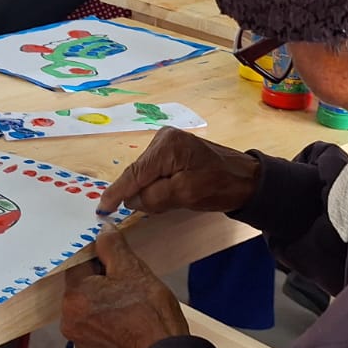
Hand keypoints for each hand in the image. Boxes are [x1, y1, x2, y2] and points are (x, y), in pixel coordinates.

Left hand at [61, 230, 188, 347]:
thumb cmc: (151, 315)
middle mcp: (70, 321)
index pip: (78, 265)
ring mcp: (81, 340)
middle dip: (102, 283)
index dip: (99, 260)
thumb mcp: (132, 269)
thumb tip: (102, 231)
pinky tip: (129, 321)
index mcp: (75, 297)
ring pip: (90, 309)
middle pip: (83, 288)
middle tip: (127, 285)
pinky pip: (96, 328)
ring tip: (131, 305)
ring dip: (105, 303)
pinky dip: (108, 323)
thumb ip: (111, 246)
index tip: (115, 262)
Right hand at [98, 126, 259, 215]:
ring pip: (145, 173)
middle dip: (138, 193)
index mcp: (166, 146)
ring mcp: (167, 142)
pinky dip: (154, 184)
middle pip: (138, 173)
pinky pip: (153, 171)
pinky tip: (164, 193)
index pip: (134, 173)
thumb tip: (131, 200)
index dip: (116, 193)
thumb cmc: (220, 186)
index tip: (101, 208)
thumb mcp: (186, 195)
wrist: (246, 179)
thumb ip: (154, 197)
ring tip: (166, 201)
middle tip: (145, 210)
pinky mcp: (172, 149)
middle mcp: (163, 138)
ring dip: (149, 190)